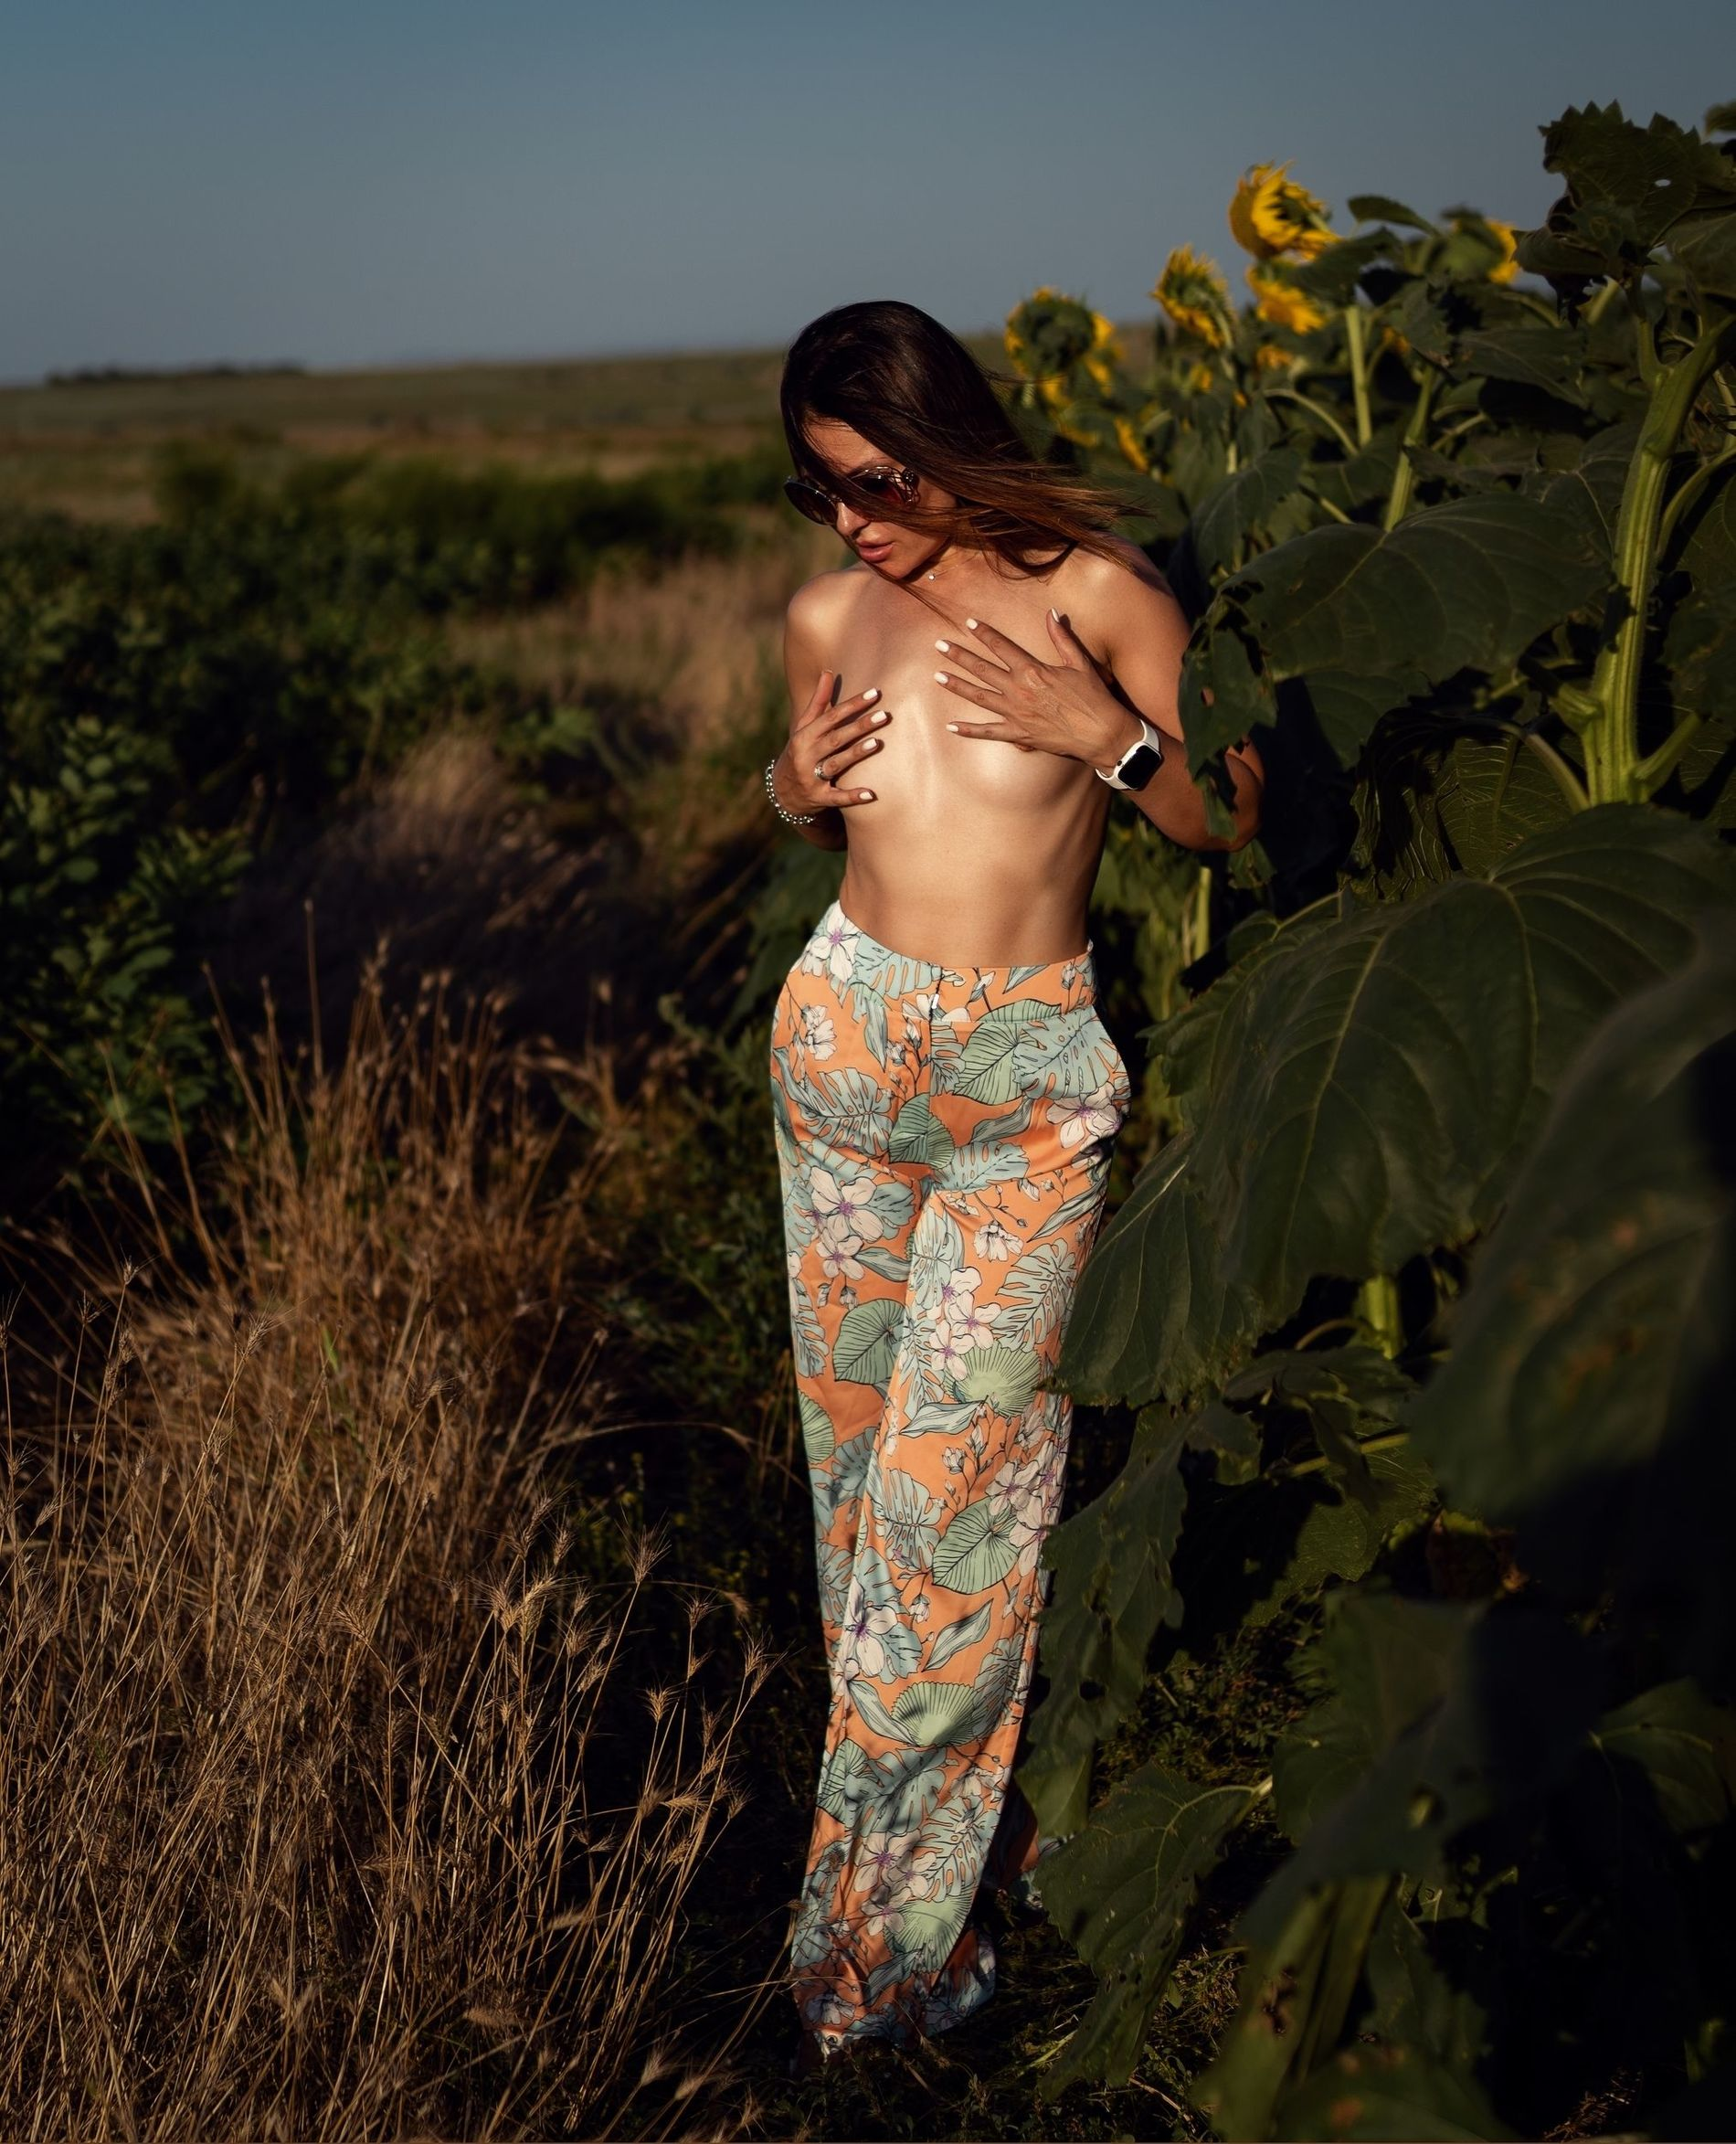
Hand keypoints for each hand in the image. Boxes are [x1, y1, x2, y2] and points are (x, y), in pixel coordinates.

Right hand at [775, 671, 889, 812]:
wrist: (783, 793)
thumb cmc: (800, 753)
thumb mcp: (804, 729)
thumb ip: (818, 702)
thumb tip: (827, 671)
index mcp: (803, 736)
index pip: (831, 717)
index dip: (852, 705)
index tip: (875, 693)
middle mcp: (806, 756)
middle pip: (836, 738)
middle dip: (859, 726)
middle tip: (884, 715)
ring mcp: (811, 778)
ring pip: (836, 764)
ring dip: (855, 754)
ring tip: (876, 743)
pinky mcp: (819, 798)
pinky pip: (837, 798)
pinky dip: (852, 797)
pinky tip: (870, 794)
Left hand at [932, 610, 1141, 767]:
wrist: (1101, 734)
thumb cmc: (1094, 697)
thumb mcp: (1080, 663)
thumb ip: (1062, 638)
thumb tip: (1052, 613)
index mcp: (1032, 670)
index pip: (1001, 646)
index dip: (984, 633)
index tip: (967, 623)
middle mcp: (1019, 691)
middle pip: (982, 669)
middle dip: (959, 655)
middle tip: (939, 645)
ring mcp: (1016, 714)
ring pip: (979, 697)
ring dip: (957, 686)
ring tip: (937, 676)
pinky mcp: (1018, 735)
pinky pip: (988, 733)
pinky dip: (969, 730)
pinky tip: (951, 726)